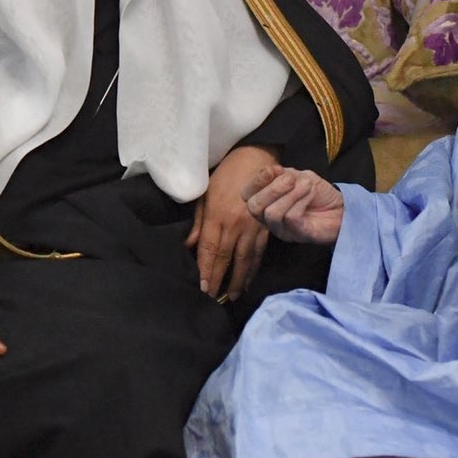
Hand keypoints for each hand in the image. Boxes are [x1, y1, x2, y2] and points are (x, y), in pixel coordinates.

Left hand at [185, 145, 277, 301]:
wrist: (257, 158)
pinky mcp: (266, 226)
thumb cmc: (226, 174)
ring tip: (232, 297)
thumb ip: (199, 222)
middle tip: (214, 300)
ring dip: (238, 280)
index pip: (209, 250)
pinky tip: (248, 279)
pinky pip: (259, 252)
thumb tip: (190, 246)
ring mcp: (253, 226)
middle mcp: (235, 224)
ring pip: (245, 259)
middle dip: (219, 281)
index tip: (203, 288)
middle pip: (225, 258)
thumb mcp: (206, 194)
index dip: (206, 271)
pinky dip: (253, 268)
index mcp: (217, 216)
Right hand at [244, 164, 345, 245]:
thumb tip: (268, 171)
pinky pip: (290, 218)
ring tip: (307, 186)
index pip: (246, 194)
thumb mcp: (298, 176)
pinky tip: (311, 196)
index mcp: (266, 201)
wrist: (342, 207)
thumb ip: (281, 174)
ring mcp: (282, 229)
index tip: (273, 170)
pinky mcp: (297, 235)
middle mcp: (269, 218)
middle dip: (272, 189)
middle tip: (292, 179)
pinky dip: (301, 201)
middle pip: (253, 207)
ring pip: (271, 213)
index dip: (256, 180)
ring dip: (291, 194)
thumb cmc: (319, 193)